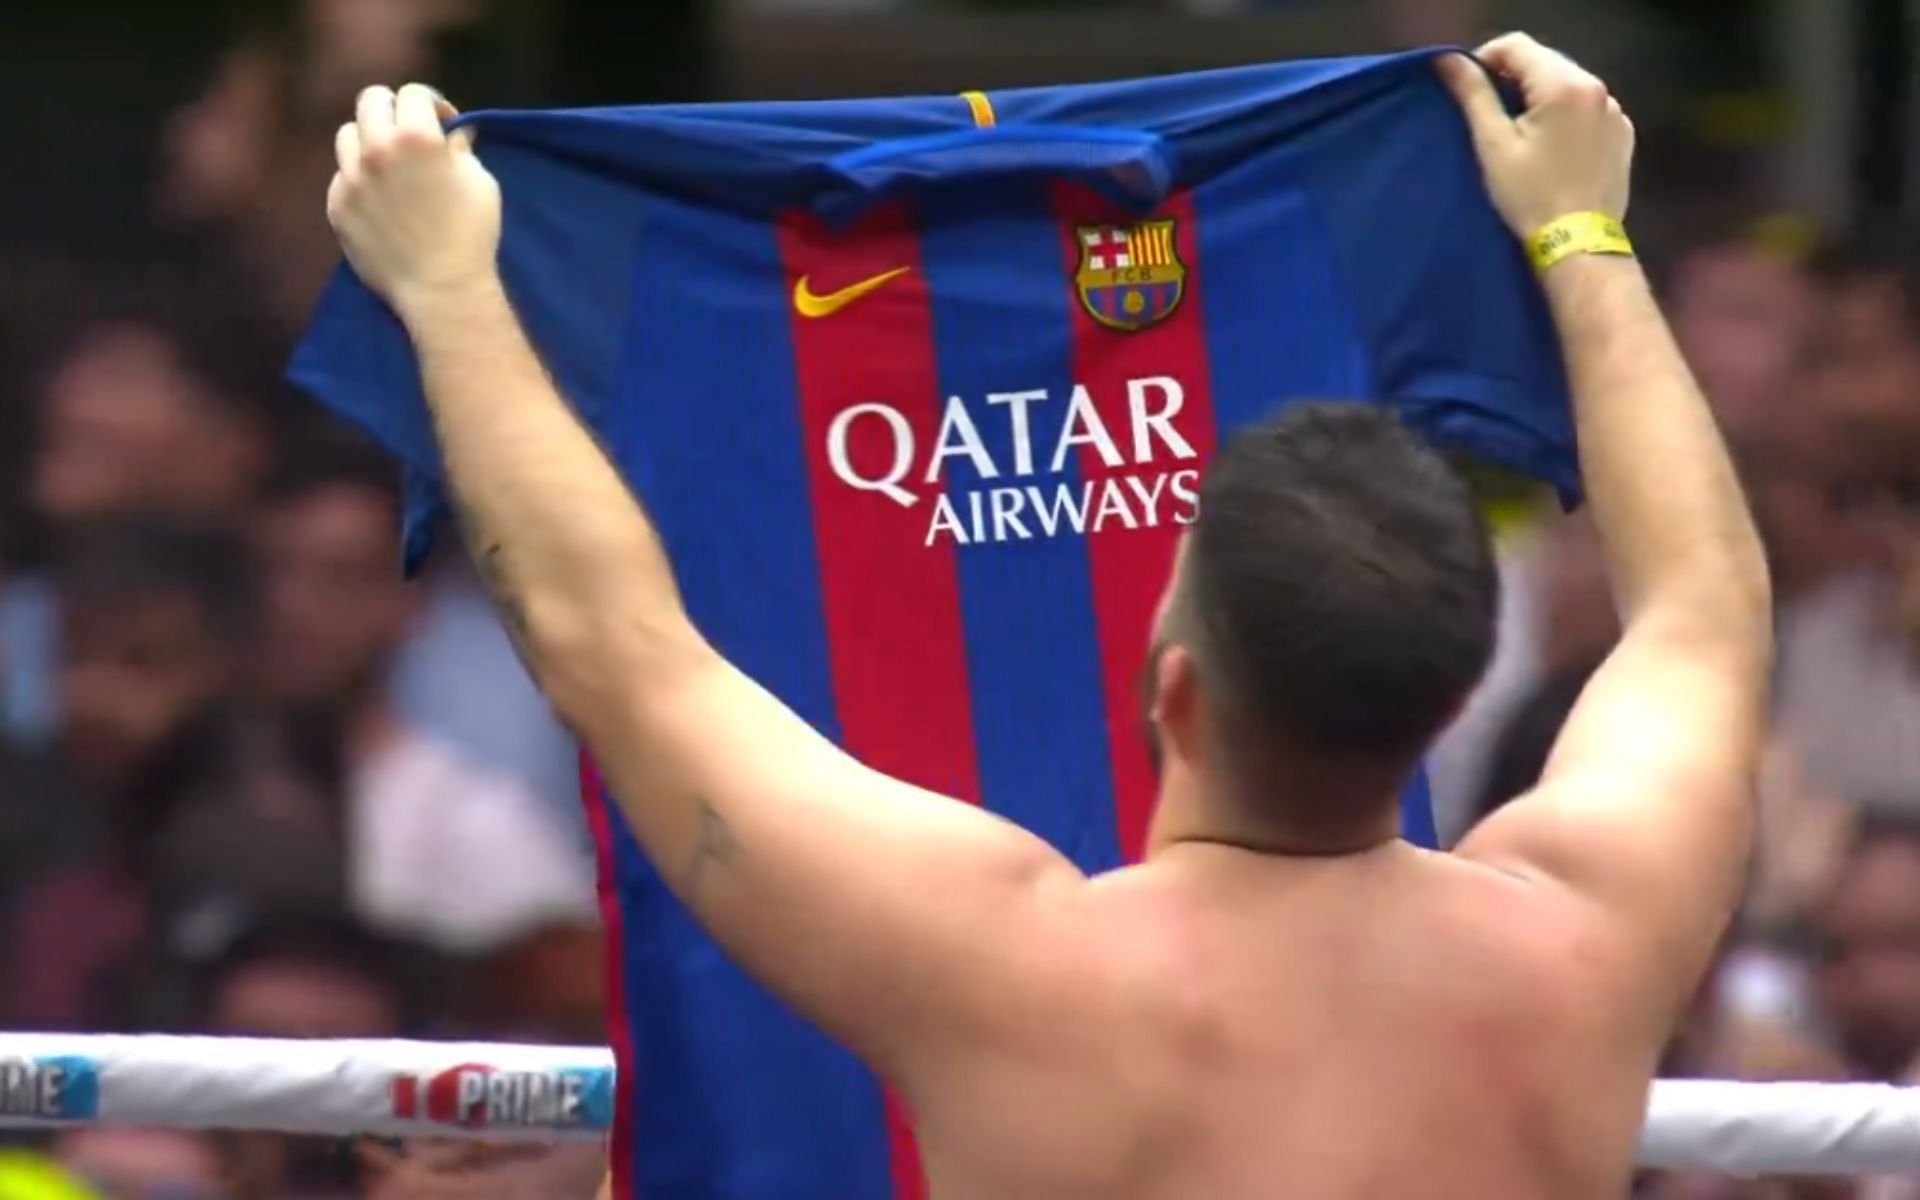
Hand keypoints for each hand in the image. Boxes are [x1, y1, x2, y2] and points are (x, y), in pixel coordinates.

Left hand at [328, 83, 502, 318]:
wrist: (442, 290)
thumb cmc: (472, 235)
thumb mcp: (482, 183)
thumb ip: (460, 149)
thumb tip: (453, 132)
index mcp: (416, 136)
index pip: (413, 93)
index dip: (432, 104)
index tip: (443, 123)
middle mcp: (376, 148)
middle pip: (371, 101)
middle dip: (393, 109)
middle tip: (409, 133)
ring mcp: (350, 177)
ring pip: (347, 135)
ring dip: (369, 141)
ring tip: (388, 166)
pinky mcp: (337, 205)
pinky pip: (342, 176)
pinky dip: (359, 179)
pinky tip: (380, 200)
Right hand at [1435, 34, 1634, 238]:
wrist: (1578, 245)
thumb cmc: (1529, 197)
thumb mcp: (1493, 145)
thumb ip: (1472, 95)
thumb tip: (1447, 60)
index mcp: (1564, 84)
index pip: (1516, 46)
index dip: (1484, 61)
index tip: (1469, 92)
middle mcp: (1597, 87)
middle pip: (1544, 62)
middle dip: (1514, 79)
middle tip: (1491, 116)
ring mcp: (1615, 110)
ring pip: (1567, 84)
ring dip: (1541, 97)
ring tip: (1522, 135)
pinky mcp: (1623, 132)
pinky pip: (1588, 107)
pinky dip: (1566, 116)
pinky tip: (1553, 148)